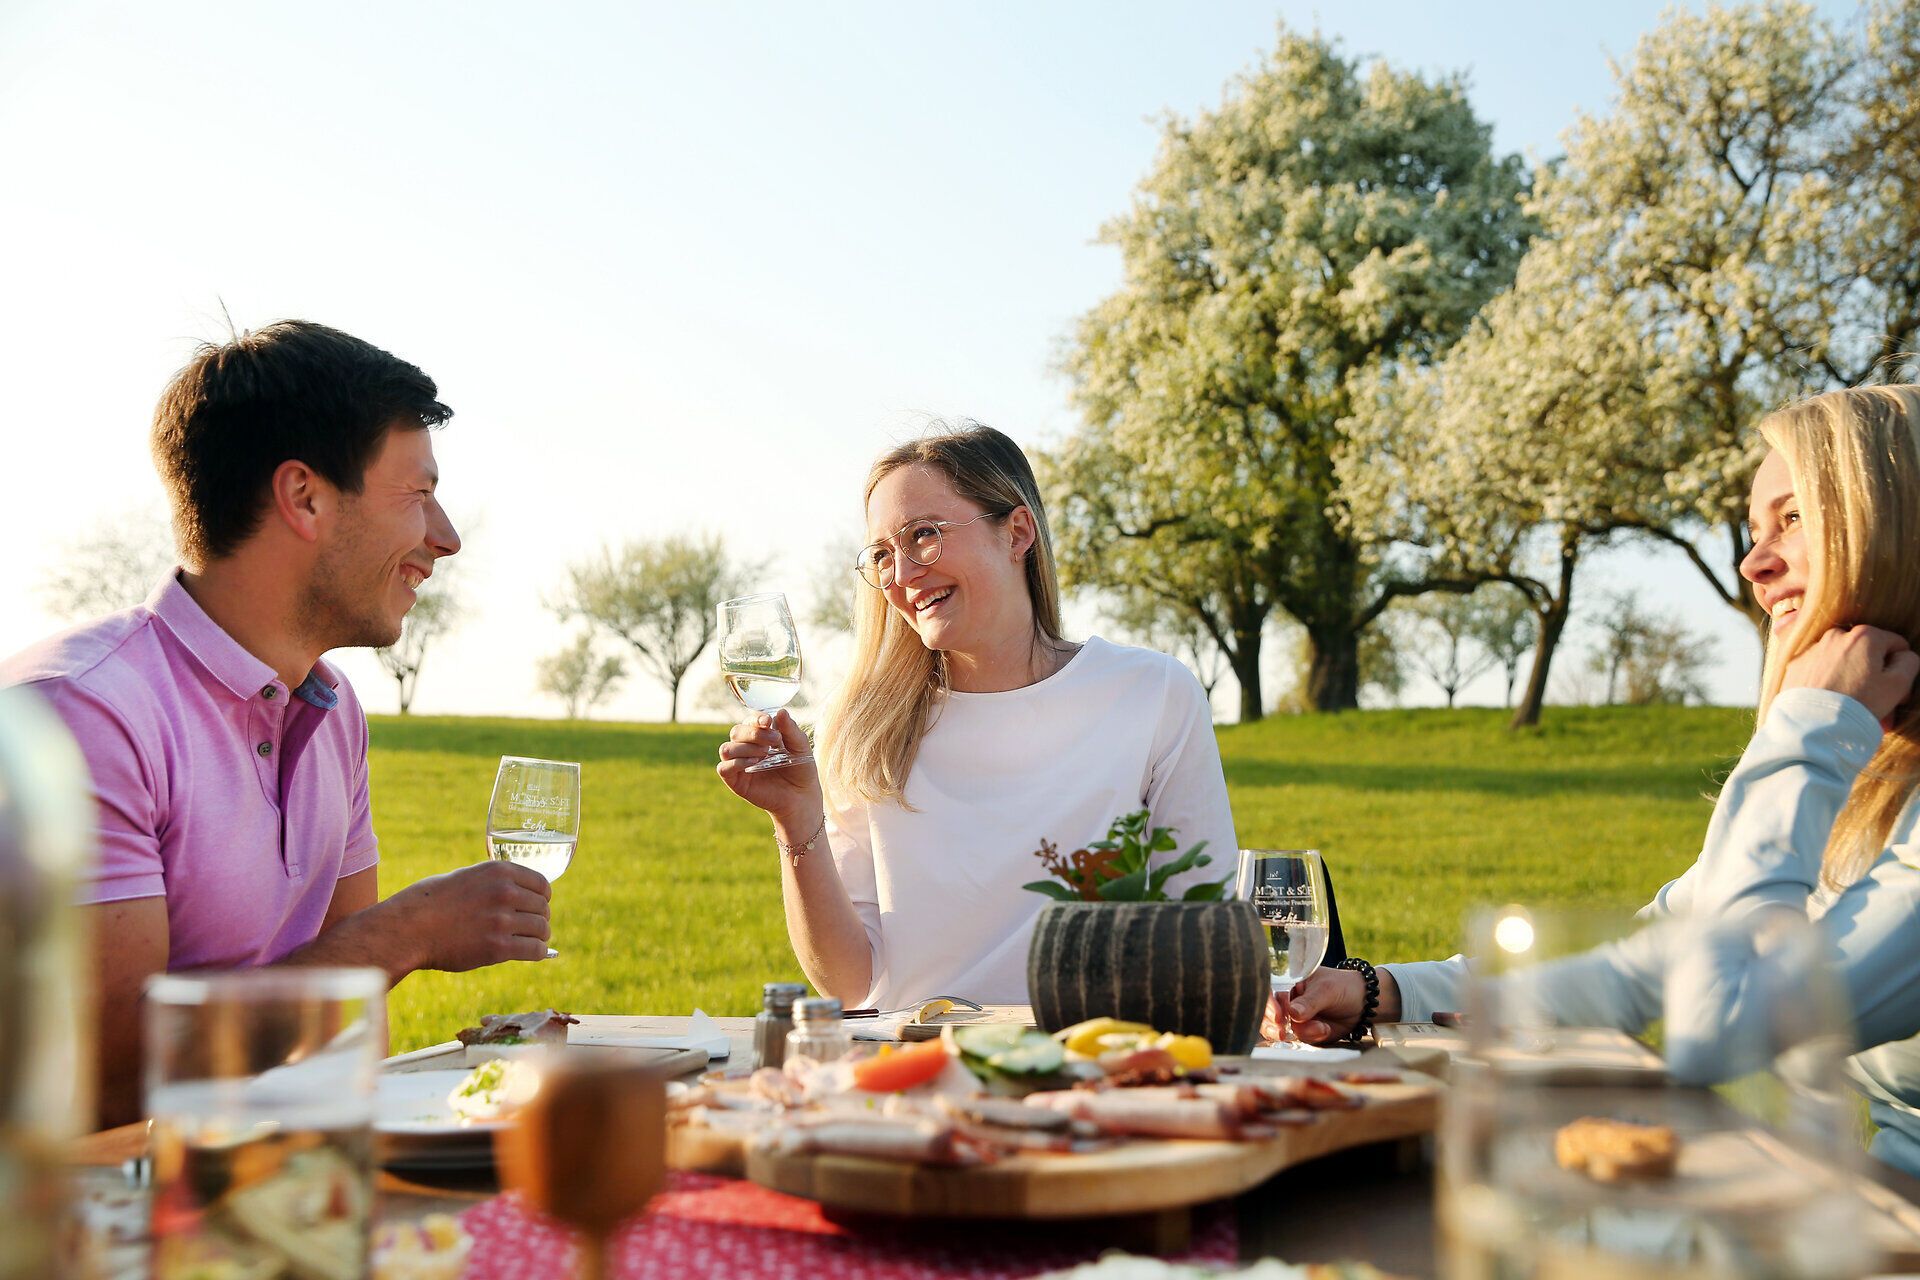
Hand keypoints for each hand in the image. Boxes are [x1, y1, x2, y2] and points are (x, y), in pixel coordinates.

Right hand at [383, 861, 552, 969]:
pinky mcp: (498, 947)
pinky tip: (531, 953)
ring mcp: (502, 920)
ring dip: (540, 937)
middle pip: (543, 908)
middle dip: (539, 919)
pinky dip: (538, 953)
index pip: (542, 885)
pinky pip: (535, 950)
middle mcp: (505, 892)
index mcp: (499, 871)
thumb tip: (520, 895)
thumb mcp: (466, 878)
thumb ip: (493, 883)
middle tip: (531, 928)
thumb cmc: (430, 903)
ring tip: (531, 941)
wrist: (408, 928)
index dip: (542, 898)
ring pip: (541, 929)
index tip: (538, 906)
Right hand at [717, 710, 822, 826]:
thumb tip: (780, 711)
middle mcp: (746, 748)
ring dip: (745, 747)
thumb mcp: (800, 746)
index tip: (768, 721)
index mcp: (760, 736)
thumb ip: (790, 730)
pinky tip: (754, 763)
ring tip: (765, 754)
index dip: (756, 718)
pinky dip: (736, 763)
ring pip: (726, 748)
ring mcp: (739, 765)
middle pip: (736, 731)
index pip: (749, 720)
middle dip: (754, 733)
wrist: (802, 797)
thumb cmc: (801, 770)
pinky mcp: (736, 781)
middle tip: (775, 740)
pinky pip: (723, 768)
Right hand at [1265, 968, 1366, 1044]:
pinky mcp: (1307, 1032)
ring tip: (1322, 1028)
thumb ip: (1309, 1002)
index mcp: (1289, 984)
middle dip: (1273, 1026)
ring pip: (1286, 1031)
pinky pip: (1302, 1039)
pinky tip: (1325, 1030)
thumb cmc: (1343, 987)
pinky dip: (1314, 1037)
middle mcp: (1289, 1002)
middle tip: (1282, 1033)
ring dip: (1304, 1032)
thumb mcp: (1326, 989)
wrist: (1364, 1004)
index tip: (1277, 1017)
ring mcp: (1297, 1019)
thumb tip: (1292, 1013)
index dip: (1268, 1005)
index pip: (1270, 993)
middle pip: (1269, 1017)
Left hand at [1782, 625, 1918, 722]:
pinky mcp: (1796, 665)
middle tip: (1881, 707)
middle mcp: (1836, 635)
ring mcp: (1813, 649)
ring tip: (1858, 711)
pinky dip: (1832, 685)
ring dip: (1855, 684)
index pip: (1896, 646)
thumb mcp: (1898, 684)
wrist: (1812, 724)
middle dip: (1877, 680)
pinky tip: (1835, 706)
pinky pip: (1822, 671)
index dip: (1901, 669)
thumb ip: (1909, 663)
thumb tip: (1903, 655)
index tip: (1898, 693)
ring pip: (1844, 665)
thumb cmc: (1860, 703)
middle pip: (1867, 656)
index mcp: (1865, 635)